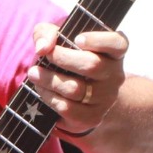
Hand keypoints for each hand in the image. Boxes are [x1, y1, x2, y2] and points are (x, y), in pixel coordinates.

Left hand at [30, 22, 128, 136]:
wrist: (80, 99)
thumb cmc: (68, 62)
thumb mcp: (57, 41)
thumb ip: (47, 34)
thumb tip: (42, 47)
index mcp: (114, 53)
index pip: (117, 43)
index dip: (99, 40)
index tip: (77, 39)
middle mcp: (115, 75)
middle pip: (92, 65)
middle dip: (63, 58)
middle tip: (45, 56)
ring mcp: (106, 98)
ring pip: (75, 89)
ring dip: (49, 79)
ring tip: (34, 73)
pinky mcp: (92, 118)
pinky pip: (68, 108)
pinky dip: (49, 98)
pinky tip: (42, 90)